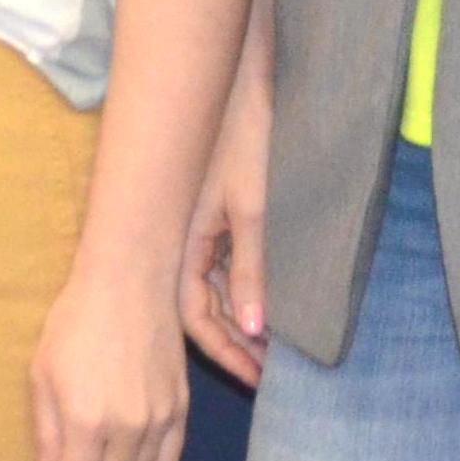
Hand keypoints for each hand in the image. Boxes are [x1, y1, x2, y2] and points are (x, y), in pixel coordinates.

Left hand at [31, 250, 192, 460]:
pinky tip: (132, 447)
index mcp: (86, 421)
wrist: (128, 285)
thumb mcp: (42, 376)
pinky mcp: (182, 408)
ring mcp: (159, 419)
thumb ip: (46, 435)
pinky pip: (170, 459)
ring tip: (102, 451)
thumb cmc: (73, 324)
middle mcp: (127, 428)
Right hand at [180, 33, 272, 386]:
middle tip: (269, 376)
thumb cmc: (248, 137)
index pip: (197, 317)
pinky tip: (269, 306)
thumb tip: (250, 329)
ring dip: (240, 319)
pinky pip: (225, 266)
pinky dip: (244, 291)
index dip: (227, 352)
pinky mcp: (219, 211)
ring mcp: (202, 226)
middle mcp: (187, 240)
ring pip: (214, 289)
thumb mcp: (255, 209)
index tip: (257, 381)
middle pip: (202, 308)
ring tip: (274, 350)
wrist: (243, 80)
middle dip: (234, 344)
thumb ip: (252, 269)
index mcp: (185, 242)